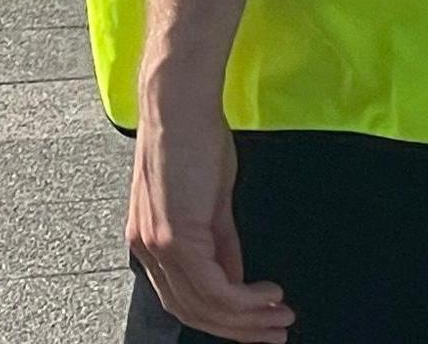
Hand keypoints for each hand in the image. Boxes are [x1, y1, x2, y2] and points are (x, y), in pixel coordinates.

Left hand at [128, 75, 289, 339]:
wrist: (180, 106)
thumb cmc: (191, 139)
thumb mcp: (210, 202)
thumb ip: (220, 244)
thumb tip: (236, 276)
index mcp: (149, 239)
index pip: (183, 299)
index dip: (222, 319)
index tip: (256, 324)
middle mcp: (146, 248)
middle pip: (193, 312)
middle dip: (240, 328)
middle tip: (276, 331)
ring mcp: (157, 244)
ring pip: (205, 306)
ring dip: (249, 319)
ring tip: (281, 316)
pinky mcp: (174, 236)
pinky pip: (215, 287)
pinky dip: (246, 299)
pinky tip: (270, 295)